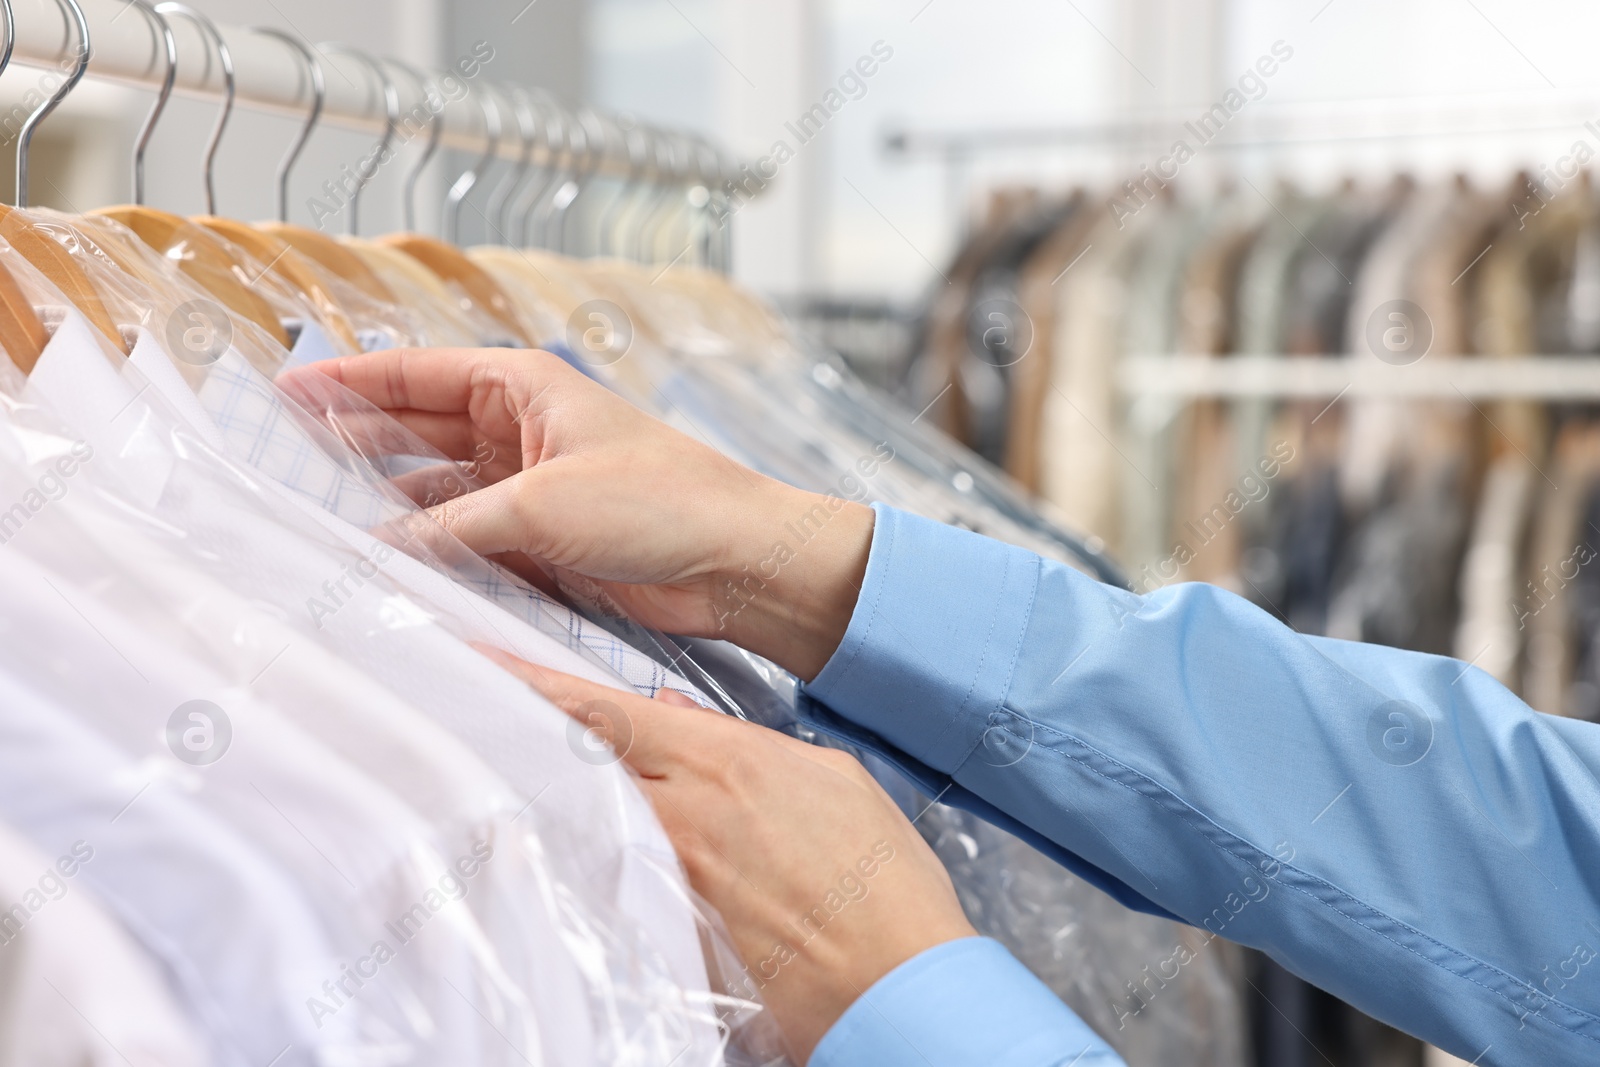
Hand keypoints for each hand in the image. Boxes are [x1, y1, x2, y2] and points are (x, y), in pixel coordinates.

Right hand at [299, 348, 873, 679]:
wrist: (737, 563)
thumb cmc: (660, 504)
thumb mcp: (540, 507)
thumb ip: (451, 528)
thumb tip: (376, 551)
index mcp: (523, 388)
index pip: (415, 374)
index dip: (348, 382)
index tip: (284, 390)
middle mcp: (520, 429)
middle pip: (417, 430)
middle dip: (354, 445)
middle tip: (282, 462)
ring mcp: (530, 485)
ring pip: (437, 491)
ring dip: (388, 508)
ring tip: (317, 523)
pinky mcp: (543, 539)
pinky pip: (468, 539)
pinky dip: (431, 551)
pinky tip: (386, 567)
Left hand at [482, 648, 976, 1061]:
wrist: (897, 980)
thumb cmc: (879, 882)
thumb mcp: (829, 779)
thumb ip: (746, 742)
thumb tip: (680, 714)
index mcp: (724, 762)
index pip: (604, 709)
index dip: (529, 679)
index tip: (474, 658)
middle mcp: (682, 816)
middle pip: (571, 760)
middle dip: (513, 727)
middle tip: (454, 707)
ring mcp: (668, 879)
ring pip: (577, 818)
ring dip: (536, 790)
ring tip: (488, 771)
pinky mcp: (668, 935)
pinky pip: (604, 883)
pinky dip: (574, 858)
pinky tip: (549, 854)